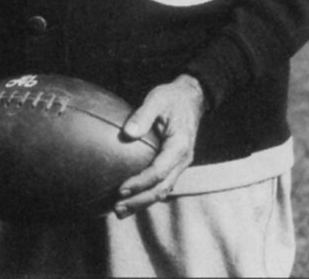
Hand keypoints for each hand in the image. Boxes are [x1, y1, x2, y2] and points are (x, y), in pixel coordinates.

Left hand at [114, 74, 205, 216]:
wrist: (191, 97)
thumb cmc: (173, 98)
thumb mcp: (158, 99)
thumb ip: (143, 115)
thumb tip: (128, 133)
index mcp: (180, 144)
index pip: (160, 170)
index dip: (141, 182)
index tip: (121, 188)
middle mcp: (183, 158)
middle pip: (162, 187)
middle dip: (139, 200)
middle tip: (116, 207)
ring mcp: (181, 163)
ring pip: (163, 190)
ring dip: (142, 202)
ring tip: (120, 211)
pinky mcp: (175, 165)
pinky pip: (163, 184)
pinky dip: (147, 195)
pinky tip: (132, 199)